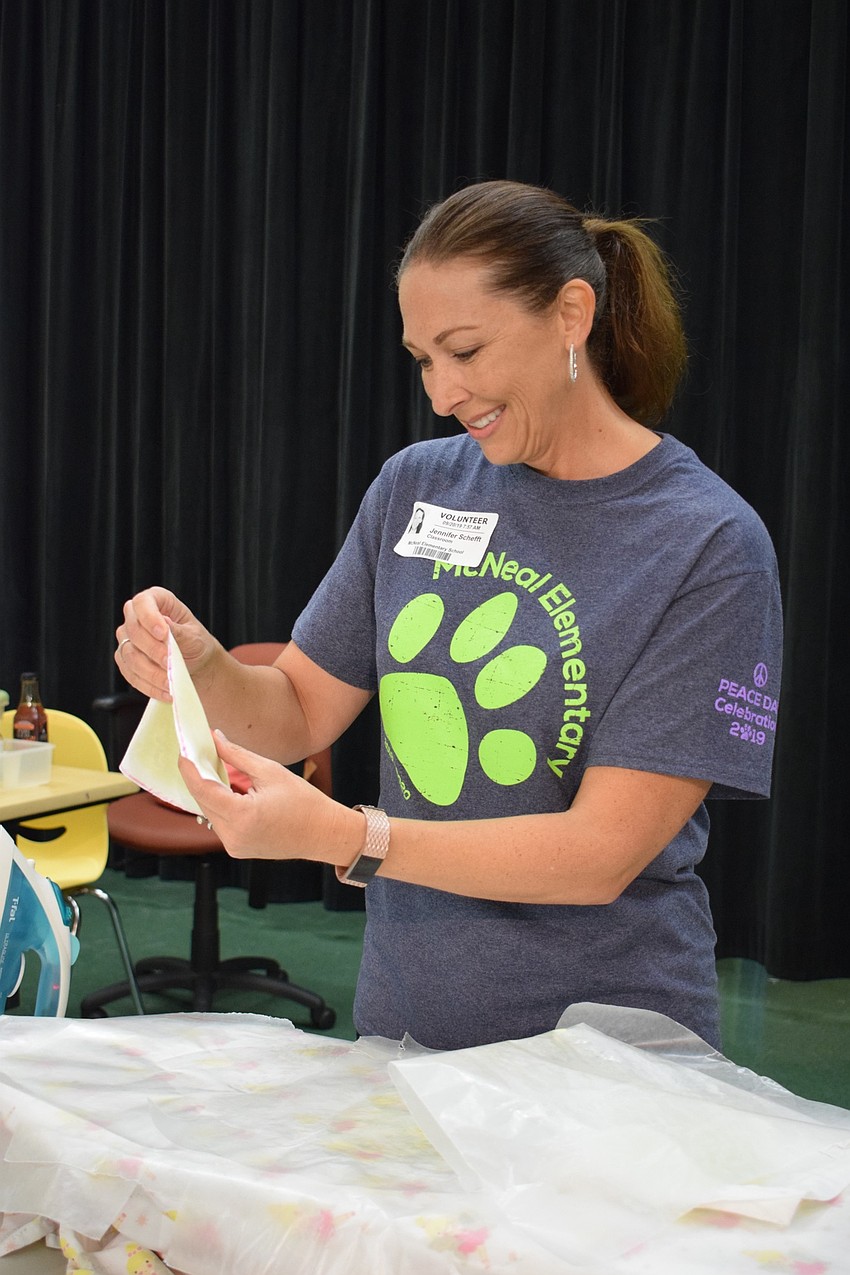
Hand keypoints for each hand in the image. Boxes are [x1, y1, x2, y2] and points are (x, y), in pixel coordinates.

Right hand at [115, 587, 218, 699]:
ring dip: (151, 672)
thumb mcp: (195, 636)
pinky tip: (165, 692)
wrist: (195, 664)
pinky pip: (130, 674)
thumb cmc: (196, 643)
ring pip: (129, 655)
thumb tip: (164, 624)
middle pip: (133, 630)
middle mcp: (136, 617)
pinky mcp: (126, 661)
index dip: (149, 617)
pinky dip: (148, 685)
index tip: (163, 633)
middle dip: (152, 649)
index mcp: (156, 601)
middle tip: (169, 662)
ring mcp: (128, 639)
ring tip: (170, 683)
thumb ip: (178, 631)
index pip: (143, 603)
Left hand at [178, 730, 361, 866]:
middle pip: (203, 800)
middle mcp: (233, 835)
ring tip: (217, 769)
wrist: (324, 834)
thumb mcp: (270, 771)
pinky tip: (230, 789)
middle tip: (198, 752)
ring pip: (209, 812)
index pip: (203, 789)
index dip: (189, 768)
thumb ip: (236, 756)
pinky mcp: (237, 849)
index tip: (183, 750)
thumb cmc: (304, 802)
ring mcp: (233, 846)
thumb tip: (214, 738)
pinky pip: (219, 822)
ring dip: (209, 790)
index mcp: (242, 815)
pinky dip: (220, 804)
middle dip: (198, 776)